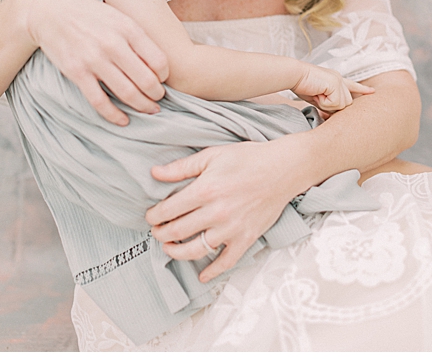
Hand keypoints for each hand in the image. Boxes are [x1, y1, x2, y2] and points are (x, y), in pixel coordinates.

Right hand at [26, 0, 167, 125]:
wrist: (49, 10)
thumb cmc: (88, 13)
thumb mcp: (117, 15)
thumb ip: (136, 36)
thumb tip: (159, 63)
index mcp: (127, 28)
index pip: (159, 61)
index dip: (164, 76)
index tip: (162, 80)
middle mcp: (112, 43)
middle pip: (146, 81)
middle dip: (157, 95)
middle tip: (158, 99)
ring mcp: (93, 59)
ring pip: (127, 93)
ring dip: (142, 106)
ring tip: (147, 110)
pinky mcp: (76, 72)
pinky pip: (100, 101)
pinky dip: (114, 115)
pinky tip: (123, 120)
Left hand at [145, 139, 306, 281]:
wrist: (282, 169)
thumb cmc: (246, 159)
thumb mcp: (211, 156)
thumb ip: (181, 168)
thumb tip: (154, 173)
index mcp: (204, 191)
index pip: (169, 210)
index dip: (154, 216)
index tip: (149, 217)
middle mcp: (216, 213)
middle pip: (178, 231)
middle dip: (161, 234)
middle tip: (155, 232)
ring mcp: (231, 229)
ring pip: (196, 250)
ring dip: (177, 252)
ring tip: (168, 248)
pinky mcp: (246, 239)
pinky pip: (227, 261)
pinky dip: (213, 271)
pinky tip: (201, 275)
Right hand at [292, 64, 374, 112]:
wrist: (293, 75)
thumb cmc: (300, 84)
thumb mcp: (316, 96)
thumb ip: (327, 103)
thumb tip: (333, 115)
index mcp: (334, 79)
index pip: (351, 85)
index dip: (361, 89)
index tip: (372, 91)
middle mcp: (339, 79)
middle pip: (346, 102)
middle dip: (332, 106)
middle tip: (317, 98)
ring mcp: (339, 81)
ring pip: (342, 104)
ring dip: (328, 105)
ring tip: (315, 95)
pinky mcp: (336, 84)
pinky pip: (336, 103)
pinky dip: (324, 103)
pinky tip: (316, 94)